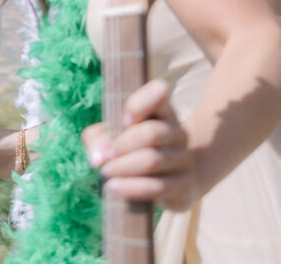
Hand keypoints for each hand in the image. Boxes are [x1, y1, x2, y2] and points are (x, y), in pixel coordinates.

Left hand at [81, 79, 196, 210]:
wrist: (175, 180)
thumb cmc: (134, 151)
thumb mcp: (113, 138)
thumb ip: (98, 138)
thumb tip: (96, 156)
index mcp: (161, 111)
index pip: (159, 92)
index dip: (140, 104)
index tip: (122, 120)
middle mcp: (177, 132)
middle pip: (151, 133)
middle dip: (121, 146)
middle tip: (100, 159)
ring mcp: (184, 159)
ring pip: (153, 160)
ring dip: (124, 167)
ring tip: (105, 173)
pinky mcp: (185, 185)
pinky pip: (159, 186)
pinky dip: (133, 187)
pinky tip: (114, 188)